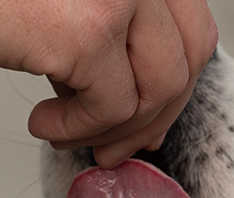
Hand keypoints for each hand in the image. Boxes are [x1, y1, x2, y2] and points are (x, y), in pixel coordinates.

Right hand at [0, 0, 217, 166]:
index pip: (191, 23)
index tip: (144, 119)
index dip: (175, 79)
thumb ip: (106, 30)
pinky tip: (42, 125)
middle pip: (189, 56)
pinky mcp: (89, 31)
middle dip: (157, 114)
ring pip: (158, 89)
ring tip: (70, 135)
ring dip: (116, 130)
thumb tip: (135, 98)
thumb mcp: (64, 4)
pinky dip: (77, 133)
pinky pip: (111, 109)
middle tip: (119, 147)